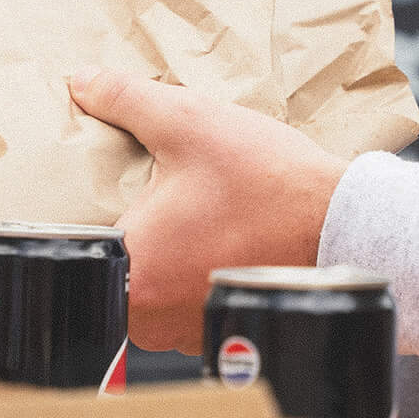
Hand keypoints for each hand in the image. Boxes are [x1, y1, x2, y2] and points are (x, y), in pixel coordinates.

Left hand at [70, 70, 344, 353]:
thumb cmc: (269, 183)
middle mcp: (150, 319)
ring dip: (163, 260)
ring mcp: (185, 334)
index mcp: (130, 272)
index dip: (88, 218)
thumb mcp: (190, 123)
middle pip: (110, 272)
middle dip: (130, 236)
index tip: (108, 198)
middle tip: (156, 202)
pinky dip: (194, 277)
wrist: (342, 223)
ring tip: (192, 220)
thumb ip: (125, 100)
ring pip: (148, 293)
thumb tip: (81, 83)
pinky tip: (217, 243)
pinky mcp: (218, 334)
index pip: (76, 251)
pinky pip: (184, 307)